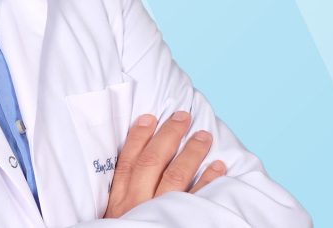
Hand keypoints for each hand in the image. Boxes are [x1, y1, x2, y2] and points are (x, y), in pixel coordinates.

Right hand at [104, 111, 226, 217]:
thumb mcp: (114, 218)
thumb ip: (124, 197)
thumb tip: (136, 170)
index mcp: (119, 201)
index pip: (127, 162)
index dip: (138, 137)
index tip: (149, 117)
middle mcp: (137, 204)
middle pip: (152, 162)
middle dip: (168, 136)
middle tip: (182, 116)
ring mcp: (158, 214)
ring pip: (175, 176)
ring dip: (191, 153)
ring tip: (203, 135)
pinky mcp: (180, 224)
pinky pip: (196, 200)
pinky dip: (208, 181)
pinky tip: (218, 166)